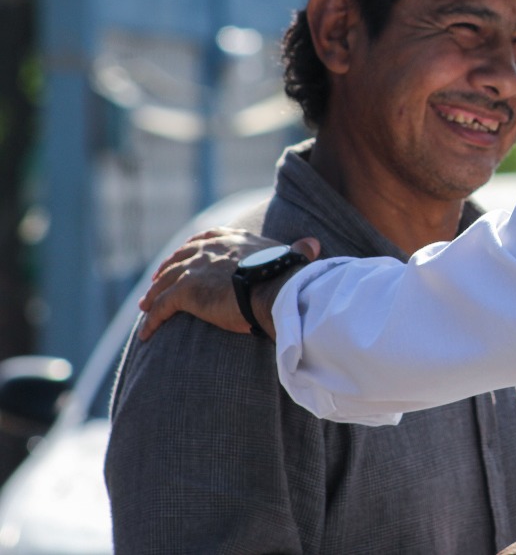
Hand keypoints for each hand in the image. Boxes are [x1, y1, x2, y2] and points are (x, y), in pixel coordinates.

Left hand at [137, 228, 319, 340]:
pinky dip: (151, 320)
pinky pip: (161, 308)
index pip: (205, 238)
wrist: (277, 292)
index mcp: (234, 239)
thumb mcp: (293, 256)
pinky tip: (145, 333)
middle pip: (179, 258)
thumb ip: (299, 249)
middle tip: (158, 282)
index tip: (184, 256)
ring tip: (146, 306)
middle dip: (166, 269)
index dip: (192, 248)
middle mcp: (210, 249)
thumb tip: (314, 244)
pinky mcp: (186, 293)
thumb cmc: (289, 278)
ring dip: (154, 295)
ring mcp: (195, 270)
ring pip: (165, 283)